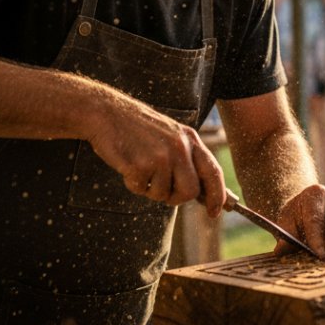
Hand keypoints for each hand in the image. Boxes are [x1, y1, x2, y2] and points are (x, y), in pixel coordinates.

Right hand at [86, 94, 225, 216]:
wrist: (107, 112)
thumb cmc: (137, 127)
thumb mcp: (171, 135)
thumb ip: (187, 158)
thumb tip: (201, 192)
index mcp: (190, 138)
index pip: (213, 172)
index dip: (217, 196)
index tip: (215, 212)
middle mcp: (179, 147)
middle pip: (190, 191)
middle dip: (177, 198)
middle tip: (162, 189)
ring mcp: (160, 157)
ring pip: (163, 195)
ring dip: (150, 189)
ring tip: (140, 166)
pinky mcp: (140, 165)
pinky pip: (141, 190)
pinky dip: (133, 184)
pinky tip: (128, 164)